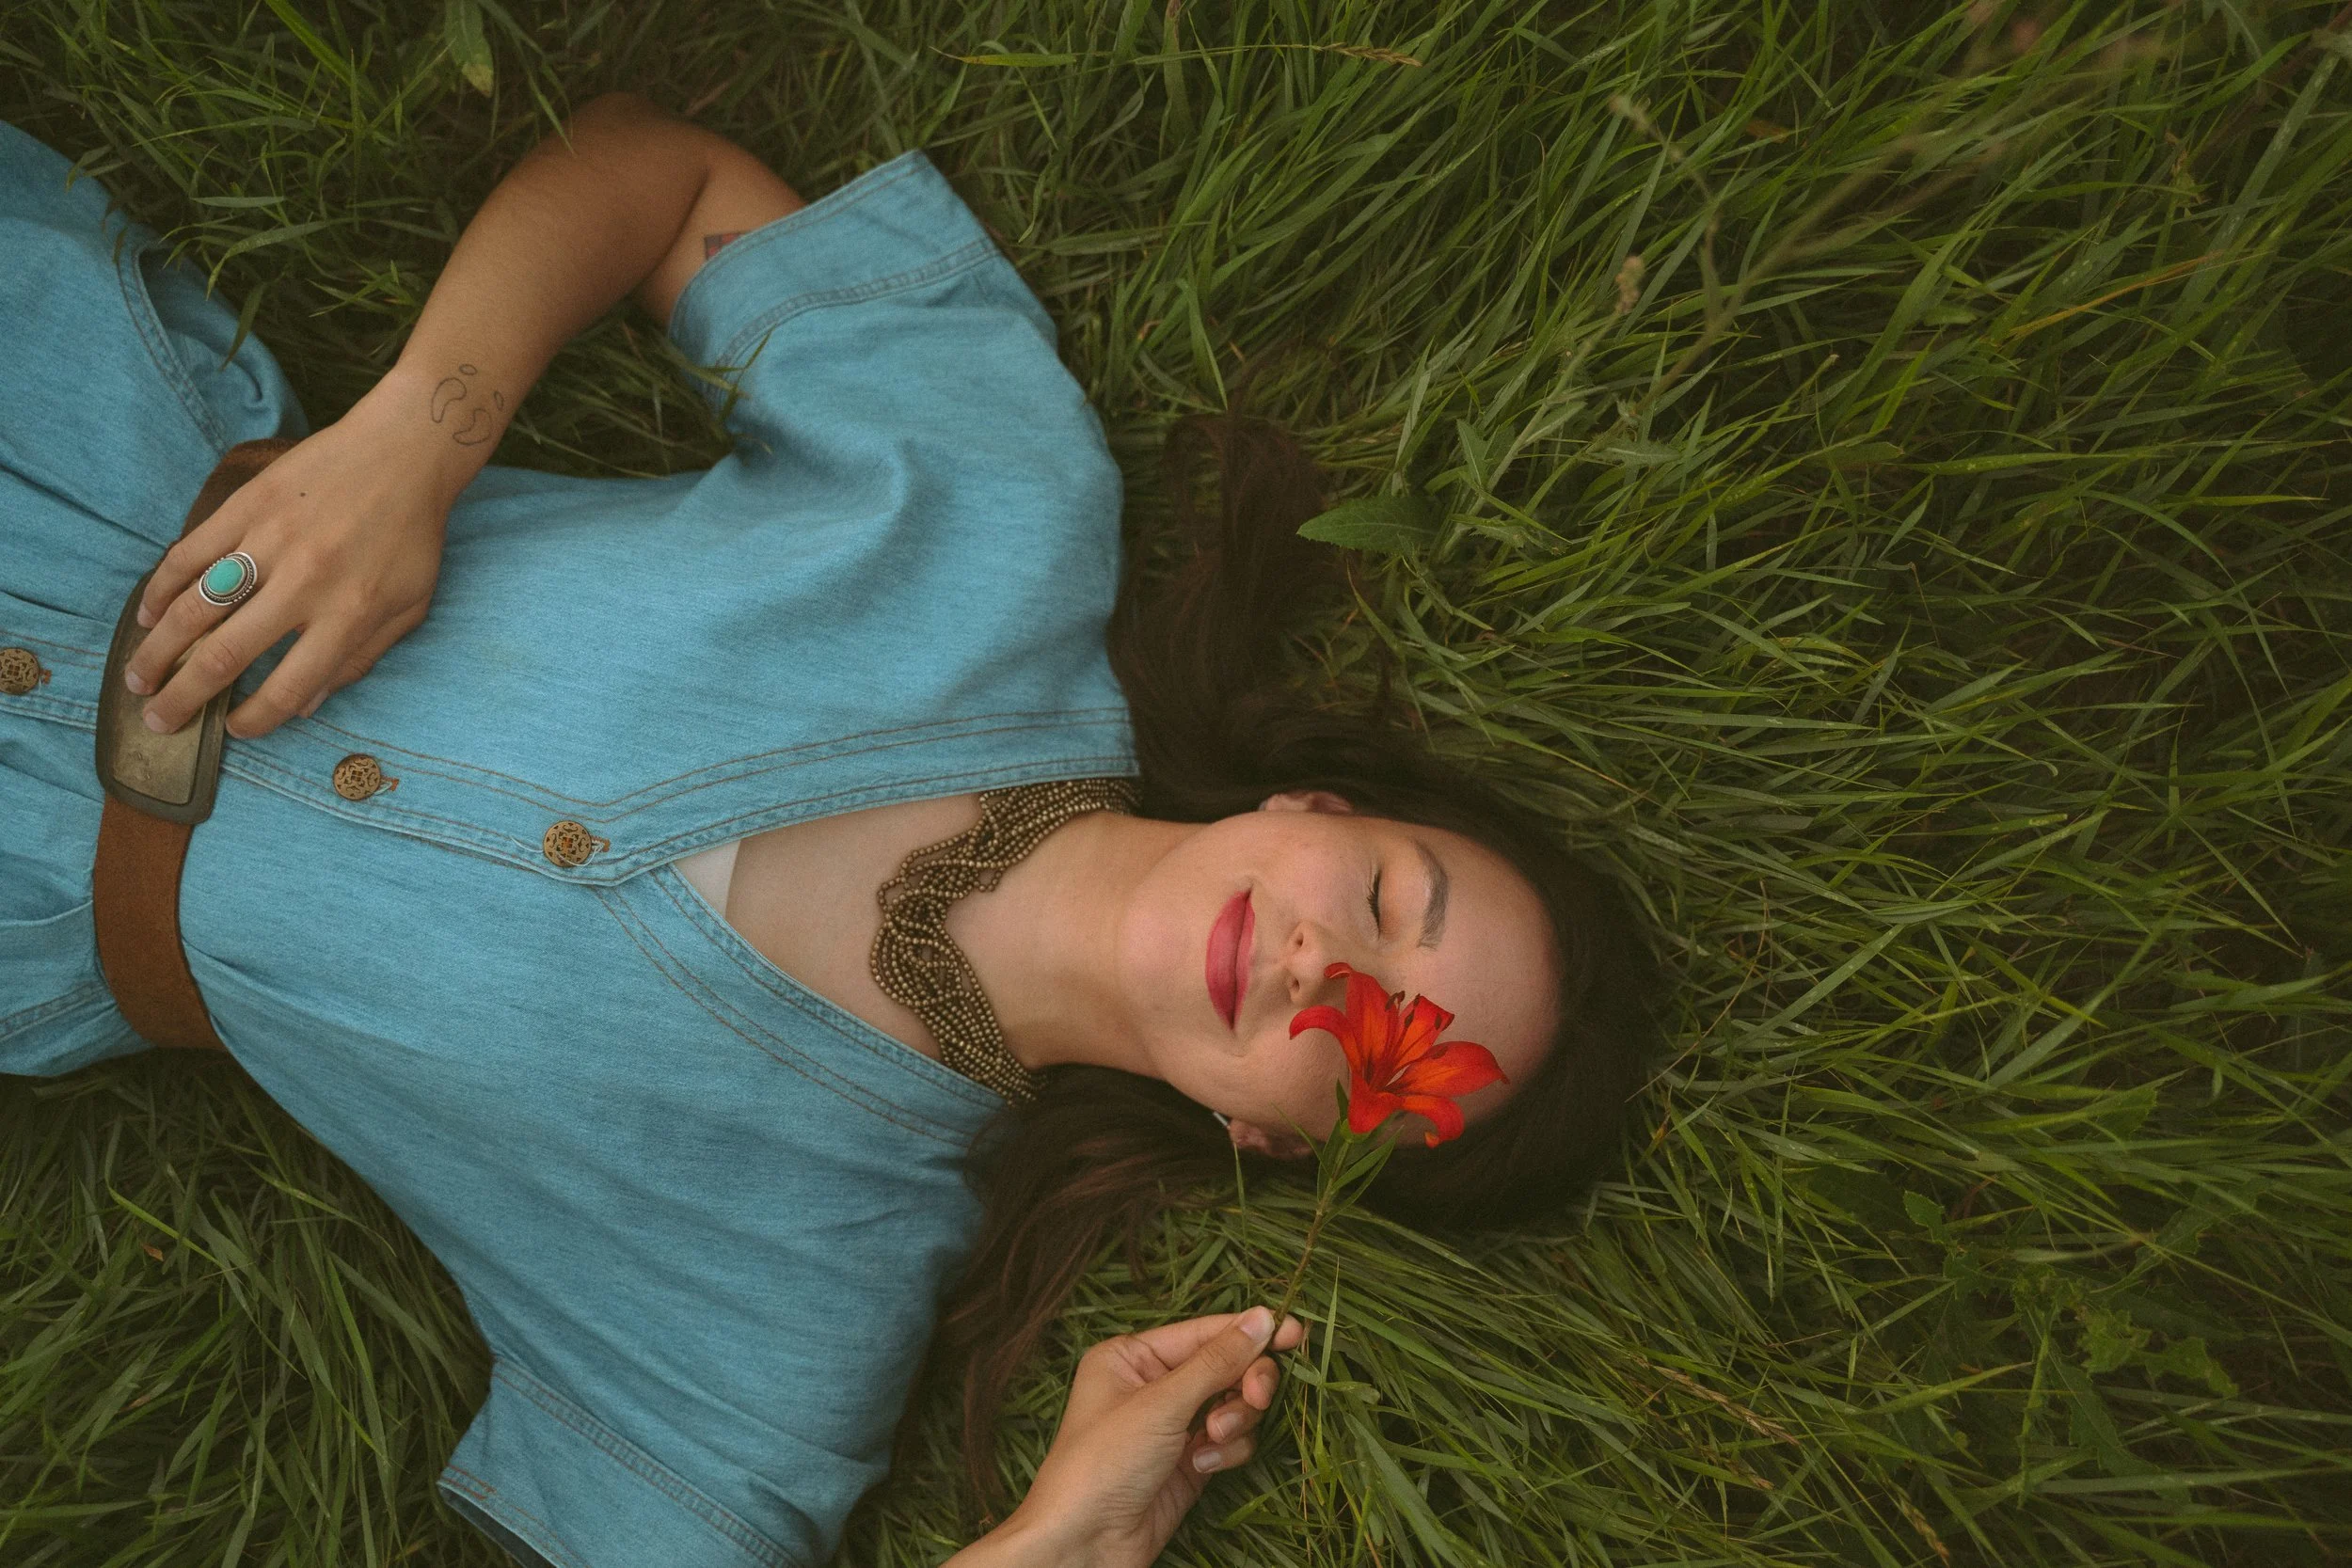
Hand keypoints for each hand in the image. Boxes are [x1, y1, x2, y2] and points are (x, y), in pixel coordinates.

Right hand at [124, 370, 471, 738]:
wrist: (402, 454)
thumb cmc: (412, 538)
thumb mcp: (409, 608)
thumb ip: (361, 658)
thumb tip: (310, 705)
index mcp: (348, 615)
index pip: (290, 686)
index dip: (258, 718)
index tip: (235, 730)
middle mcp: (304, 584)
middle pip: (226, 655)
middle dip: (185, 696)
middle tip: (158, 720)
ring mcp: (269, 542)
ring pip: (195, 607)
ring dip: (158, 649)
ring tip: (138, 678)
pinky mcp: (245, 507)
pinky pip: (190, 554)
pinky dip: (160, 588)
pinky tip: (146, 615)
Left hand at [992, 1306, 1307, 1567]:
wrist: (1085, 1544)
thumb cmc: (1106, 1461)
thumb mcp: (1162, 1404)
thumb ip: (1217, 1361)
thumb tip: (1264, 1316)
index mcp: (1133, 1357)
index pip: (1204, 1333)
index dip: (1249, 1332)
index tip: (1295, 1332)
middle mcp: (1153, 1385)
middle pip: (1225, 1368)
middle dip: (1244, 1384)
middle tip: (1256, 1399)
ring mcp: (1173, 1426)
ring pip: (1233, 1406)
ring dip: (1233, 1422)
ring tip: (1212, 1440)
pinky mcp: (1189, 1462)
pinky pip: (1229, 1442)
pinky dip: (1225, 1452)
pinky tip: (1200, 1468)